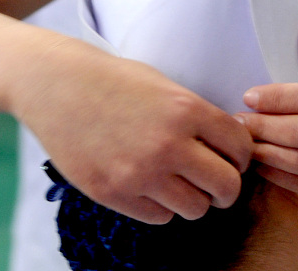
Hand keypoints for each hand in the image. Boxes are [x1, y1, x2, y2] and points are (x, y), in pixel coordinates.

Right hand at [15, 38, 254, 224]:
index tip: (232, 157)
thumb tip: (230, 144)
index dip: (241, 155)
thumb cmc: (111, 80)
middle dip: (226, 186)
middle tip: (214, 180)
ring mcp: (140, 173)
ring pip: (196, 208)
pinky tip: (149, 184)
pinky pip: (160, 217)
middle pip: (227, 187)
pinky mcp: (114, 193)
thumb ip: (196, 115)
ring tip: (178, 181)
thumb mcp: (164, 85)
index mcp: (186, 109)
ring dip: (193, 197)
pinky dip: (161, 205)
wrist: (55, 84)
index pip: (241, 148)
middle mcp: (168, 144)